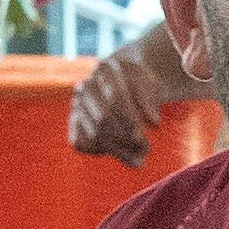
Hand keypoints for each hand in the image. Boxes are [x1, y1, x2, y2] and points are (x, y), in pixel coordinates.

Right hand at [68, 22, 186, 163]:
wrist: (125, 84)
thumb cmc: (140, 86)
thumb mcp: (151, 87)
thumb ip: (150, 101)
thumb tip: (154, 123)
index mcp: (105, 68)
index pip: (116, 96)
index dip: (130, 119)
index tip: (145, 136)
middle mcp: (86, 85)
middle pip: (104, 117)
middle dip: (127, 138)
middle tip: (146, 150)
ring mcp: (77, 104)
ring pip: (95, 133)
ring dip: (119, 150)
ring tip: (141, 160)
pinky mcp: (74, 123)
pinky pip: (81, 143)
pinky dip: (102, 151)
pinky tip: (124, 156)